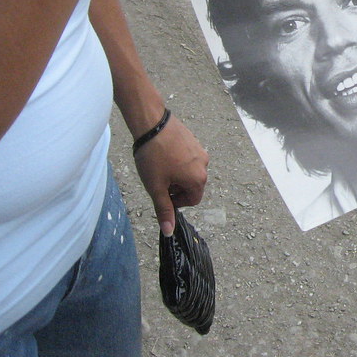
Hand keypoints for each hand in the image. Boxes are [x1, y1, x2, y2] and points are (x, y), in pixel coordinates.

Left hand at [132, 114, 209, 236]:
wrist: (153, 124)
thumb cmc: (154, 158)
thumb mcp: (156, 187)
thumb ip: (164, 210)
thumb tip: (169, 231)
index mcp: (197, 179)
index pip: (193, 200)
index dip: (177, 202)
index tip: (163, 195)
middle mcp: (204, 165)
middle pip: (193, 186)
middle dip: (177, 188)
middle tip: (159, 181)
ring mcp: (200, 151)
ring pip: (190, 171)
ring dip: (177, 175)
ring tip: (160, 167)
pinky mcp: (194, 141)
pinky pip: (189, 158)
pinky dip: (178, 162)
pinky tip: (163, 156)